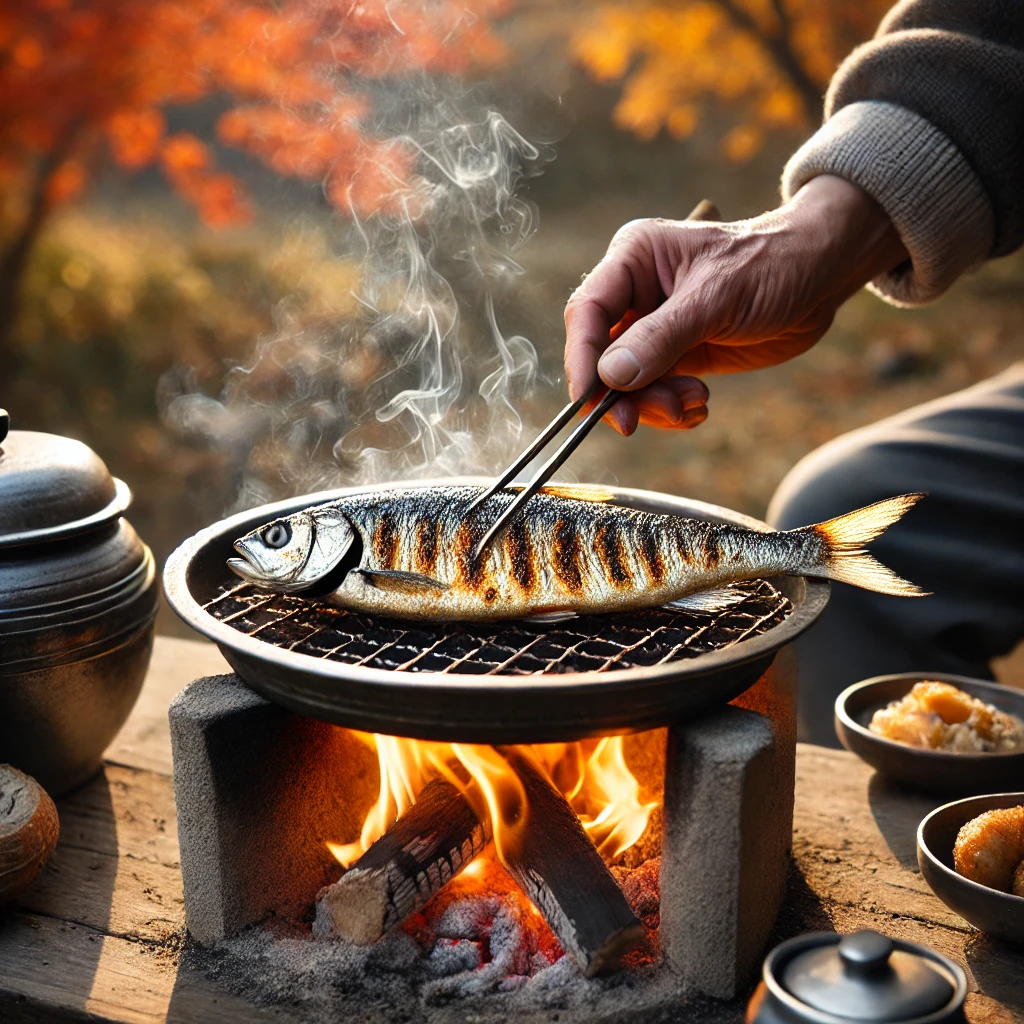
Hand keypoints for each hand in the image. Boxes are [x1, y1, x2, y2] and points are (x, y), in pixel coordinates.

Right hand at [563, 175, 908, 434]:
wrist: (821, 275)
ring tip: (694, 402)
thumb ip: (661, 337)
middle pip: (602, 356)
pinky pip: (655, 394)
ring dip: (653, 405)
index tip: (590, 401)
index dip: (582, 360)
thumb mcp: (716, 298)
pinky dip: (672, 409)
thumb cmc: (772, 264)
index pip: (588, 313)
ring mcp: (655, 328)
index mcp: (634, 261)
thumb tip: (610, 376)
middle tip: (643, 420)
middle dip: (623, 394)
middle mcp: (636, 294)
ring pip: (628, 383)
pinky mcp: (677, 356)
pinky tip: (700, 405)